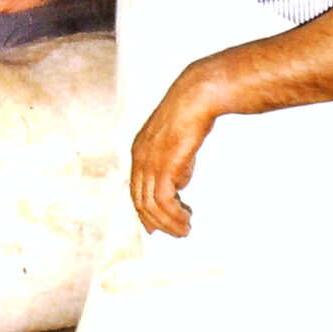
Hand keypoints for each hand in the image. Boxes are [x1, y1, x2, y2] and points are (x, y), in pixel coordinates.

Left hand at [128, 71, 218, 237]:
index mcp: (139, 152)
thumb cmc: (191, 116)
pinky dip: (173, 215)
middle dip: (157, 222)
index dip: (145, 211)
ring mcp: (149, 163)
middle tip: (176, 233)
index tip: (156, 227)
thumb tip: (178, 187)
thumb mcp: (177, 145)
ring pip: (150, 205)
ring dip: (168, 223)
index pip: (136, 189)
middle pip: (140, 201)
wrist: (196, 98)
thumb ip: (175, 166)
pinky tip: (185, 219)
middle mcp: (139, 159)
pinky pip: (162, 200)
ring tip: (185, 230)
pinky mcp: (162, 166)